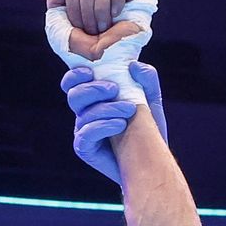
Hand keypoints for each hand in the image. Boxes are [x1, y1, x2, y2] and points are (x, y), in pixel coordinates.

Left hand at [46, 0, 142, 60]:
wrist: (102, 64)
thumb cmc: (80, 49)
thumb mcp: (57, 28)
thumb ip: (54, 2)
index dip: (74, 10)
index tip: (79, 28)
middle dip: (87, 15)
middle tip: (93, 31)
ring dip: (101, 12)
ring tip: (104, 28)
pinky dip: (118, 2)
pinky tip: (117, 15)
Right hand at [61, 62, 167, 182]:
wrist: (151, 161)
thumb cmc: (148, 129)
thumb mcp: (151, 99)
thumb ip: (146, 79)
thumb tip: (133, 65)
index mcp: (93, 98)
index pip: (73, 82)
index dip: (75, 74)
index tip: (91, 71)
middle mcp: (84, 114)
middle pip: (74, 95)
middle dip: (92, 89)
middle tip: (114, 89)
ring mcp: (82, 132)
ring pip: (84, 114)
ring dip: (107, 108)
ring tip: (129, 110)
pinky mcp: (85, 149)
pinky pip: (86, 134)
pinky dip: (103, 126)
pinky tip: (120, 125)